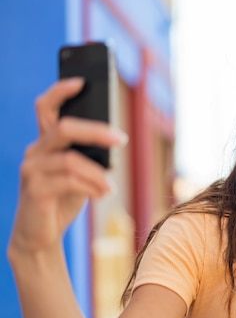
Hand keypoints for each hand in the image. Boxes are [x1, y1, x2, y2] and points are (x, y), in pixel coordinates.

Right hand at [9, 78, 126, 254]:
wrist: (41, 235)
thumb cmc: (63, 199)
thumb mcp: (80, 173)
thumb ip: (88, 154)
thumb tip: (114, 137)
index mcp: (46, 142)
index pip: (46, 107)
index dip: (61, 90)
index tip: (82, 81)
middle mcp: (35, 151)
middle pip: (64, 128)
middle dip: (96, 131)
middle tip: (123, 139)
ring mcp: (31, 170)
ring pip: (71, 160)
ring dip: (98, 174)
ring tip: (111, 187)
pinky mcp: (34, 191)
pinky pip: (69, 182)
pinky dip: (91, 187)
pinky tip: (102, 194)